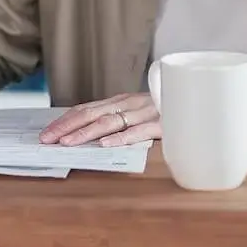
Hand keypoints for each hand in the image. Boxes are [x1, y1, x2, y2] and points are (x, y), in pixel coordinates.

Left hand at [39, 93, 159, 146]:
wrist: (200, 103)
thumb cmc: (167, 112)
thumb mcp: (137, 114)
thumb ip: (117, 120)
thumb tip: (87, 135)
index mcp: (121, 102)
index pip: (86, 109)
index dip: (65, 121)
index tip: (46, 133)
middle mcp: (130, 104)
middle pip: (92, 114)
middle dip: (67, 127)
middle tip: (48, 139)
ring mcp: (146, 113)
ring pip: (111, 121)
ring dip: (87, 132)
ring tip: (68, 143)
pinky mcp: (163, 123)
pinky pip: (140, 131)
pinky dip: (122, 137)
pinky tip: (106, 145)